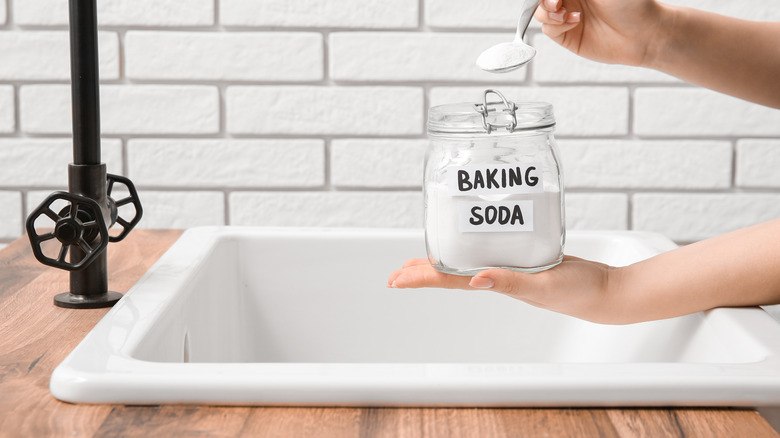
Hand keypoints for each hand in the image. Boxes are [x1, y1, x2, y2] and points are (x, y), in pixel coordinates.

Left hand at [388, 256, 624, 323]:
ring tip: (420, 258)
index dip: (420, 278)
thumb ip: (510, 282)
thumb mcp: (543, 285)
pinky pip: (489, 250)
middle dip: (421, 272)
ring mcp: (508, 267)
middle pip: (450, 272)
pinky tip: (469, 237)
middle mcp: (496, 277)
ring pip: (466, 261)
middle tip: (396, 272)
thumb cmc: (578, 292)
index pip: (449, 280)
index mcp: (496, 284)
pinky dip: (473, 244)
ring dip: (442, 259)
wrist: (604, 290)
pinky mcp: (522, 256)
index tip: (396, 280)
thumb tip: (475, 280)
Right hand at [534, 0, 663, 66]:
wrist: (644, 33)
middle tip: (556, 2)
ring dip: (546, 11)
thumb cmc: (632, 3)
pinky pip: (549, 29)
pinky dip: (556, 24)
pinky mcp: (568, 36)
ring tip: (562, 13)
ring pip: (541, 11)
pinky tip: (574, 21)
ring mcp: (568, 16)